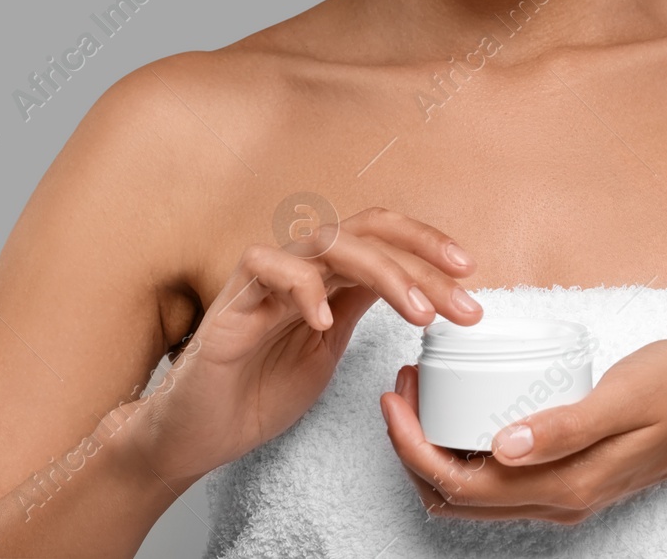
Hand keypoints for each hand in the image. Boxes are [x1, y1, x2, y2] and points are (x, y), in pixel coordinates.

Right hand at [123, 206, 482, 489]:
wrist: (194, 434)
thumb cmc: (256, 391)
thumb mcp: (328, 353)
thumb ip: (361, 312)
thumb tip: (417, 290)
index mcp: (326, 278)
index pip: (382, 237)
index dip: (427, 246)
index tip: (472, 275)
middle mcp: (298, 267)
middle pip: (366, 232)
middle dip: (423, 262)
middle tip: (464, 301)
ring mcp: (264, 280)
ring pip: (330, 244)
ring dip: (384, 273)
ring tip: (420, 314)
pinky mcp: (231, 302)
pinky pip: (267, 268)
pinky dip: (303, 288)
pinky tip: (325, 321)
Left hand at [380, 339, 666, 523]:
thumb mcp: (622, 397)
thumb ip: (565, 425)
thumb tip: (503, 445)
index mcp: (564, 486)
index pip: (460, 485)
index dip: (413, 446)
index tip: (396, 395)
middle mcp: (557, 502)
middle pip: (455, 498)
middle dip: (412, 448)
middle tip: (402, 388)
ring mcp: (561, 496)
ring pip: (472, 495)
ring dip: (434, 451)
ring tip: (423, 393)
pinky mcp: (566, 479)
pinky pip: (496, 482)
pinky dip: (464, 452)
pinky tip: (463, 409)